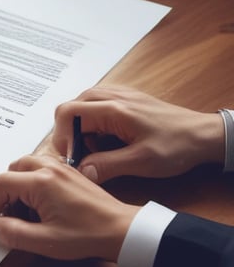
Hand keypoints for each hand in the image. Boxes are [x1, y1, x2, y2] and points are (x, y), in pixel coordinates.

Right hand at [0, 155, 138, 261]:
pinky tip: (38, 205)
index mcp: (41, 182)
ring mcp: (61, 167)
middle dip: (2, 193)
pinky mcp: (69, 172)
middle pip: (11, 170)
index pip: (0, 184)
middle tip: (3, 216)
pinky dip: (31, 182)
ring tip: (21, 212)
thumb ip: (13, 233)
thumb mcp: (46, 241)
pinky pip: (40, 168)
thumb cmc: (90, 235)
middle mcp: (49, 168)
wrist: (123, 230)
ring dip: (16, 186)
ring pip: (25, 166)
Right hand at [52, 86, 223, 183]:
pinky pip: (95, 104)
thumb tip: (81, 171)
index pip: (67, 114)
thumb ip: (108, 166)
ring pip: (81, 105)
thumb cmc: (177, 145)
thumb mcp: (142, 162)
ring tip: (96, 147)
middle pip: (70, 107)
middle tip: (82, 154)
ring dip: (80, 127)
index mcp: (113, 109)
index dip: (62, 137)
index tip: (71, 156)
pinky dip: (92, 121)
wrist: (204, 135)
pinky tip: (106, 138)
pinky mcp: (125, 98)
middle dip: (69, 133)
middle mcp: (113, 96)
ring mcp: (119, 94)